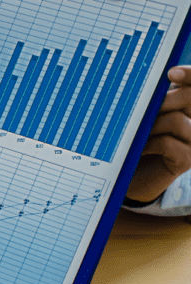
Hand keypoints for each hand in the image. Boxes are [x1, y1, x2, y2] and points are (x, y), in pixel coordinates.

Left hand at [128, 66, 190, 202]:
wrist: (133, 175)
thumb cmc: (137, 141)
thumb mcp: (144, 117)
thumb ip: (152, 100)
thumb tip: (151, 82)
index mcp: (188, 105)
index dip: (190, 74)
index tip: (171, 72)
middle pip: (190, 97)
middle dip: (163, 100)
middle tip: (142, 110)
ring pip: (177, 120)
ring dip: (152, 125)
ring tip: (138, 134)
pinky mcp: (187, 160)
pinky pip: (168, 143)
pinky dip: (150, 144)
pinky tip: (140, 149)